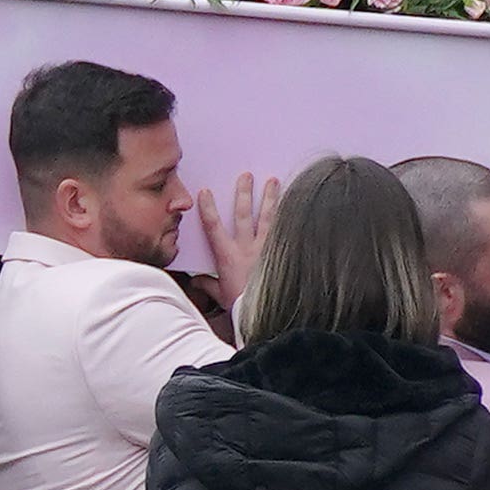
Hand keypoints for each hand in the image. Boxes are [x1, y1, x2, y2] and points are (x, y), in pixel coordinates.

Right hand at [195, 172, 281, 310]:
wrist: (266, 313)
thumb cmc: (242, 305)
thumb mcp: (221, 295)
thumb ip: (208, 285)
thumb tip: (195, 281)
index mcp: (227, 256)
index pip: (213, 226)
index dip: (208, 208)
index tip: (205, 191)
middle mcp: (246, 248)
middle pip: (243, 214)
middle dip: (243, 193)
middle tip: (246, 175)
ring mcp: (266, 249)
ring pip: (267, 217)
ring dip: (270, 198)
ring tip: (273, 181)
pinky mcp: (281, 253)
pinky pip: (285, 231)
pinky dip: (289, 218)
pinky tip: (295, 205)